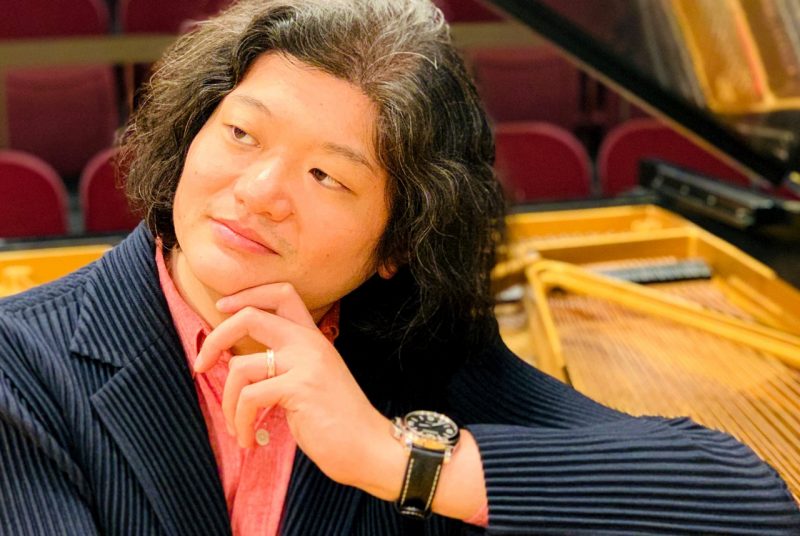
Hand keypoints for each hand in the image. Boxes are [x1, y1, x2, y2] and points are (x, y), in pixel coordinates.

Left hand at [193, 283, 404, 494]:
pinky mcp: (300, 387)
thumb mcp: (311, 381)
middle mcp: (309, 343)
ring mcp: (306, 362)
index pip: (281, 293)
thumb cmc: (335, 421)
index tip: (223, 309)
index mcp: (313, 337)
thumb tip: (239, 362)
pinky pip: (249, 398)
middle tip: (201, 365)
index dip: (247, 295)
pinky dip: (240, 422)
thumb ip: (285, 364)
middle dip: (216, 338)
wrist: (367, 447)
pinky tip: (249, 439)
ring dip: (228, 402)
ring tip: (236, 426)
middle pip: (250, 316)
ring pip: (240, 366)